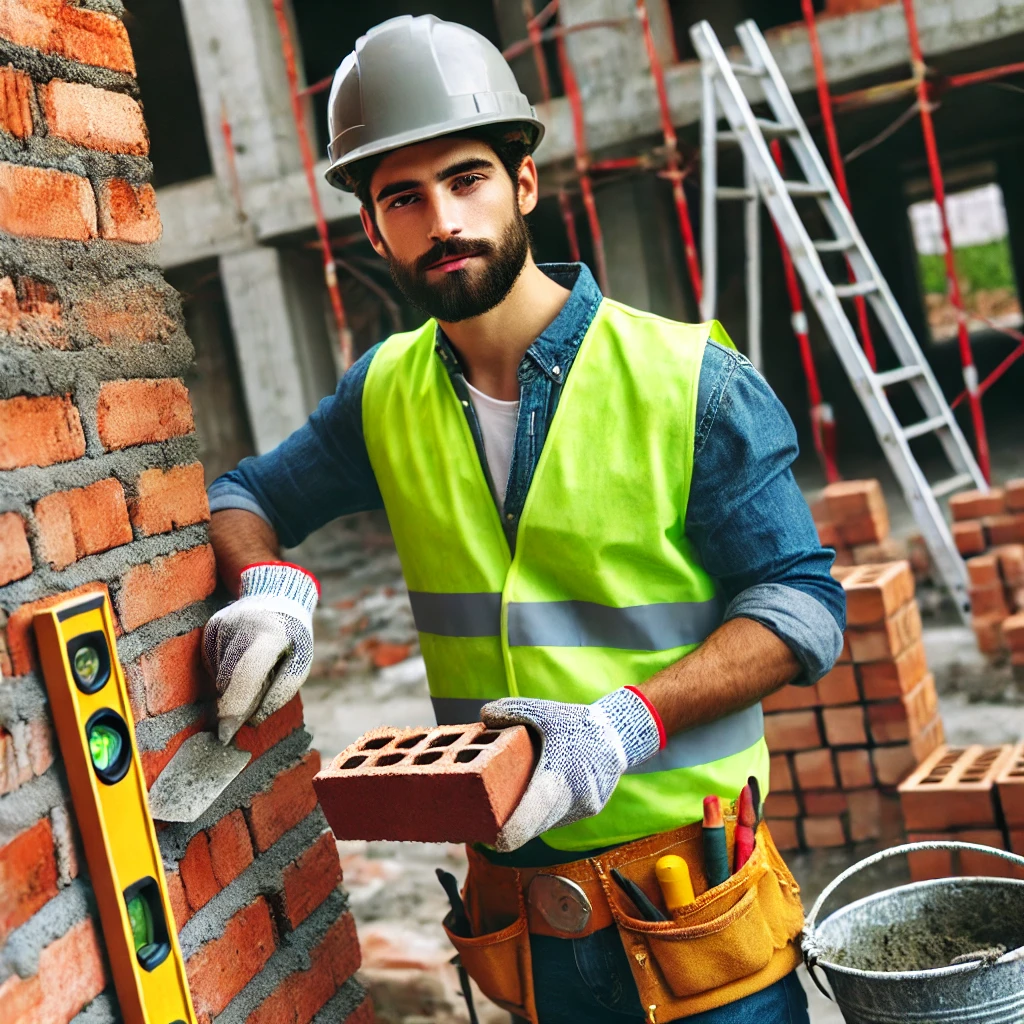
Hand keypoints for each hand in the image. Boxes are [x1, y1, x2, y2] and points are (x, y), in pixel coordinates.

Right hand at [202, 562, 318, 742]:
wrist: (277, 596)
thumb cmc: (293, 637)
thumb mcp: (300, 662)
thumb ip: (280, 692)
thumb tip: (252, 722)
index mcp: (270, 634)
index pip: (247, 674)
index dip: (236, 706)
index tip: (226, 734)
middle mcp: (242, 625)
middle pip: (229, 679)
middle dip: (236, 702)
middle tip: (249, 709)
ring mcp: (223, 624)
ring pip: (220, 675)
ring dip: (235, 684)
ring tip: (257, 667)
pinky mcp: (211, 627)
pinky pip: (213, 664)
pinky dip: (227, 671)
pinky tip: (243, 657)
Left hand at [481, 687, 663, 851]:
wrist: (618, 734)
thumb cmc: (577, 723)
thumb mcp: (544, 711)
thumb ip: (512, 711)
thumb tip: (483, 716)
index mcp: (559, 775)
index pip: (530, 816)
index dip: (508, 834)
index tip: (490, 840)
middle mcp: (574, 798)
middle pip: (534, 826)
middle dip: (510, 831)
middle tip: (486, 827)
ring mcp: (584, 807)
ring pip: (547, 824)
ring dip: (528, 823)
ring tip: (503, 817)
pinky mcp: (590, 810)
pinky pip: (560, 818)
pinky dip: (544, 815)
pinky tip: (530, 806)